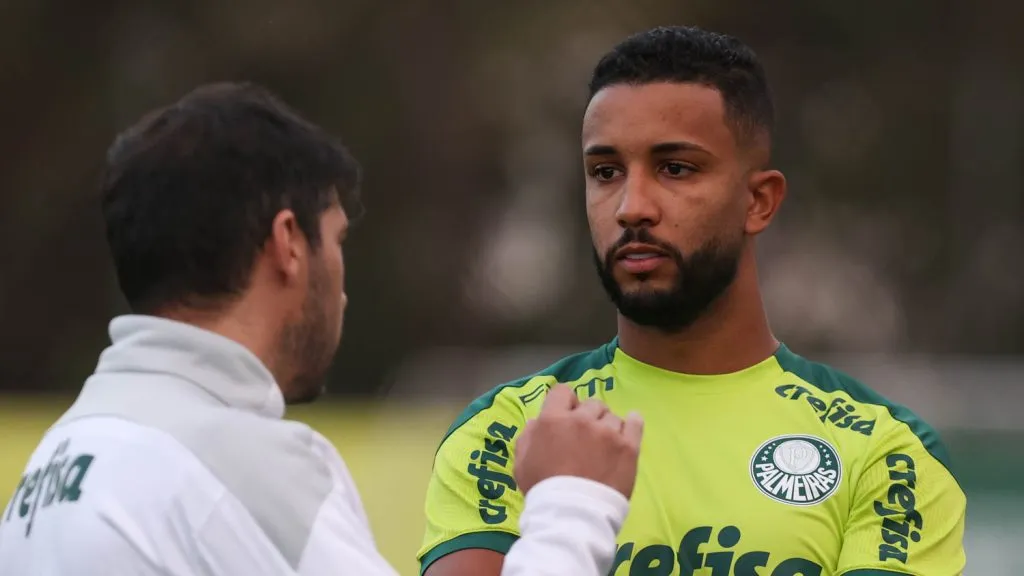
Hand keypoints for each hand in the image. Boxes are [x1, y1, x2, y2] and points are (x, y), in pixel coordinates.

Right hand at [513, 384, 643, 497]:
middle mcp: (582, 420)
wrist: (573, 515)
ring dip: (607, 427)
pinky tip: (629, 427)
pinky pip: (635, 422)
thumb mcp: (522, 463)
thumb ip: (528, 436)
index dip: (565, 403)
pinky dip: (632, 423)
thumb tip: (538, 421)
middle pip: (591, 403)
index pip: (562, 392)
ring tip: (604, 447)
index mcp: (553, 419)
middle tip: (586, 438)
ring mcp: (608, 432)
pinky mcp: (628, 446)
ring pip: (612, 416)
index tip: (567, 418)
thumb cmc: (543, 490)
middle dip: (588, 417)